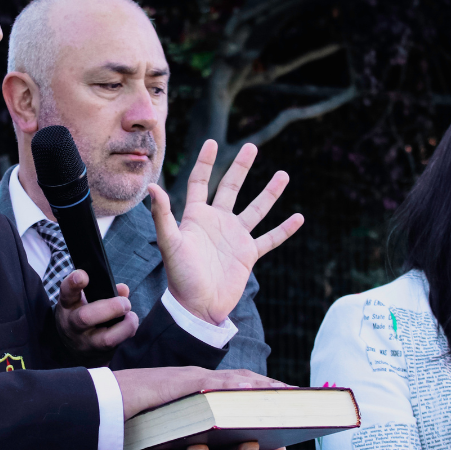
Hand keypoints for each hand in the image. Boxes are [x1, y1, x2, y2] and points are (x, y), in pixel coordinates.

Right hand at [54, 270, 138, 353]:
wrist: (73, 349)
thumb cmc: (82, 316)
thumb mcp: (85, 300)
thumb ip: (103, 291)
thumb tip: (123, 289)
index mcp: (68, 306)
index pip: (67, 292)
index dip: (74, 283)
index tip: (83, 275)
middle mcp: (72, 325)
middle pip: (85, 318)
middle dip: (110, 308)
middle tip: (125, 303)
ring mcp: (85, 343)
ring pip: (106, 339)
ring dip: (125, 326)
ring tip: (132, 317)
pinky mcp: (98, 356)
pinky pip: (116, 347)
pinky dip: (127, 333)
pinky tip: (130, 326)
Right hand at [112, 366, 289, 420]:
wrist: (106, 402)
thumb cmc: (135, 411)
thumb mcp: (171, 419)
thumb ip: (191, 420)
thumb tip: (207, 433)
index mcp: (196, 387)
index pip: (234, 385)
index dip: (259, 388)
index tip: (283, 394)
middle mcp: (197, 379)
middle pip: (242, 379)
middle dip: (270, 386)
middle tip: (298, 393)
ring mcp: (191, 379)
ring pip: (235, 379)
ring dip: (263, 385)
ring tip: (287, 392)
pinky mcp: (183, 382)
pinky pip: (216, 385)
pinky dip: (238, 386)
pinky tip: (256, 391)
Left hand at [148, 140, 303, 325]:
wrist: (198, 307)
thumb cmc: (180, 276)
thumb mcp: (169, 243)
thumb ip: (162, 216)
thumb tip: (151, 188)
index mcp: (196, 217)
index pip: (200, 182)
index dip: (205, 163)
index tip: (212, 142)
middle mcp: (217, 222)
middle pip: (230, 188)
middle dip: (240, 167)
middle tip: (251, 146)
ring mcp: (234, 237)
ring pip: (256, 209)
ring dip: (269, 193)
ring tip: (283, 174)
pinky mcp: (248, 254)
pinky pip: (270, 239)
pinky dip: (284, 229)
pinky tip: (299, 218)